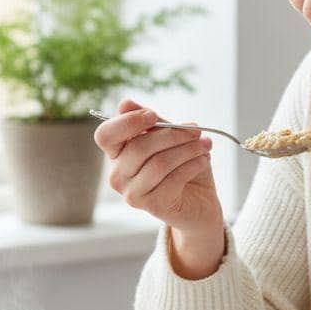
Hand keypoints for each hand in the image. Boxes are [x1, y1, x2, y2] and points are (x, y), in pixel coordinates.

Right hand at [94, 99, 224, 245]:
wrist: (200, 202)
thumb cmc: (182, 166)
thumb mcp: (169, 138)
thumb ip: (151, 123)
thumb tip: (125, 103)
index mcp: (117, 154)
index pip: (105, 135)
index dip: (127, 122)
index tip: (154, 115)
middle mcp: (118, 176)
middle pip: (138, 147)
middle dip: (173, 135)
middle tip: (197, 130)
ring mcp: (132, 194)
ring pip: (159, 163)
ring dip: (188, 149)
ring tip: (206, 145)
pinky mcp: (153, 206)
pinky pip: (173, 179)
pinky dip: (193, 165)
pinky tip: (204, 160)